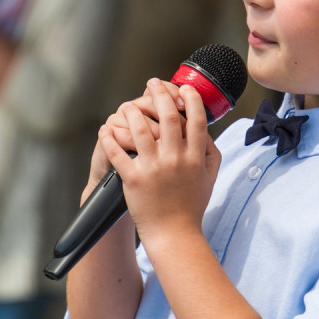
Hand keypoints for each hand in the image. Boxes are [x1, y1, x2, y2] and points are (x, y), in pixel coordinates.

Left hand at [97, 79, 220, 238]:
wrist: (175, 235)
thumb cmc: (192, 207)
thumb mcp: (210, 179)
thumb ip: (211, 154)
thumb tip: (206, 132)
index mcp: (195, 158)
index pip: (195, 120)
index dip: (190, 99)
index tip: (183, 88)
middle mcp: (175, 159)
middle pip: (167, 117)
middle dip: (159, 95)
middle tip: (153, 84)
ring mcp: (153, 168)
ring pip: (140, 129)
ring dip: (133, 112)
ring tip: (128, 105)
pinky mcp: (134, 179)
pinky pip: (118, 153)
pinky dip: (110, 138)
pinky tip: (106, 129)